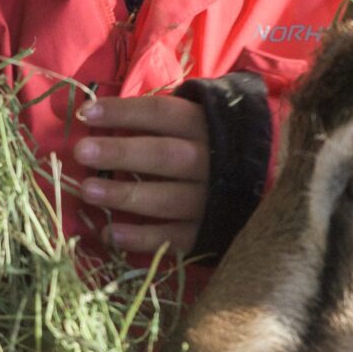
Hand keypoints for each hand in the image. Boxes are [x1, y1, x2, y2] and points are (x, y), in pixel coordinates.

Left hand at [73, 94, 208, 255]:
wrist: (270, 193)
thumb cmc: (219, 147)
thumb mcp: (202, 121)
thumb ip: (161, 119)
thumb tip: (99, 113)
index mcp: (207, 127)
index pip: (162, 113)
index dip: (123, 112)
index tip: (86, 114)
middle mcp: (212, 162)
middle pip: (164, 155)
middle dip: (121, 153)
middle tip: (82, 151)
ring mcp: (212, 201)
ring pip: (167, 198)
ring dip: (125, 195)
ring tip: (88, 191)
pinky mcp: (210, 233)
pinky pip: (174, 238)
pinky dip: (142, 238)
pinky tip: (110, 234)